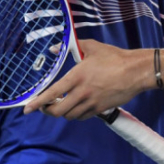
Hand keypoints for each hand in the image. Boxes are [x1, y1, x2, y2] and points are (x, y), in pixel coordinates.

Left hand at [24, 40, 150, 119]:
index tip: (27, 109)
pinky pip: (83, 117)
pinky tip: (76, 107)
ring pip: (69, 115)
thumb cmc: (115, 57)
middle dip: (48, 111)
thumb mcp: (91, 47)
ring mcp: (91, 102)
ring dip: (62, 112)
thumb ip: (71, 47)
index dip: (37, 103)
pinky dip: (76, 114)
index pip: (52, 94)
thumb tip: (55, 48)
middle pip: (57, 111)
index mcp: (77, 76)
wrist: (136, 71)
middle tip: (45, 106)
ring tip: (61, 105)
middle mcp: (82, 92)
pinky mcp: (101, 108)